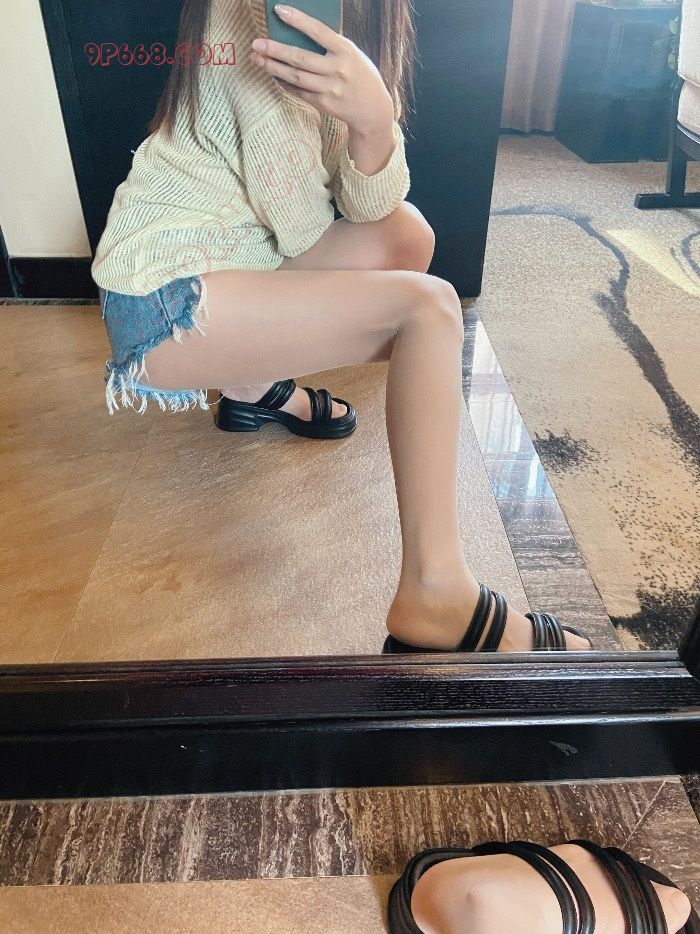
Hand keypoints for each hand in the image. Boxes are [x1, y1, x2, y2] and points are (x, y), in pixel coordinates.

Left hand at [249, 3, 393, 134]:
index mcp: (346, 50)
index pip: (318, 31)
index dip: (297, 20)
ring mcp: (330, 89)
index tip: (278, 10)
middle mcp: (337, 70)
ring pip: (296, 77)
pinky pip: (299, 92)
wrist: (372, 109)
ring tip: (257, 58)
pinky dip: (284, 83)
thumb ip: (330, 45)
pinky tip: (272, 74)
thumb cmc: (360, 74)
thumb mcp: (352, 54)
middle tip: (256, 43)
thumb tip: (299, 33)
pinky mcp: (324, 104)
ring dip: (274, 67)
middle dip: (275, 50)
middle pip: (300, 58)